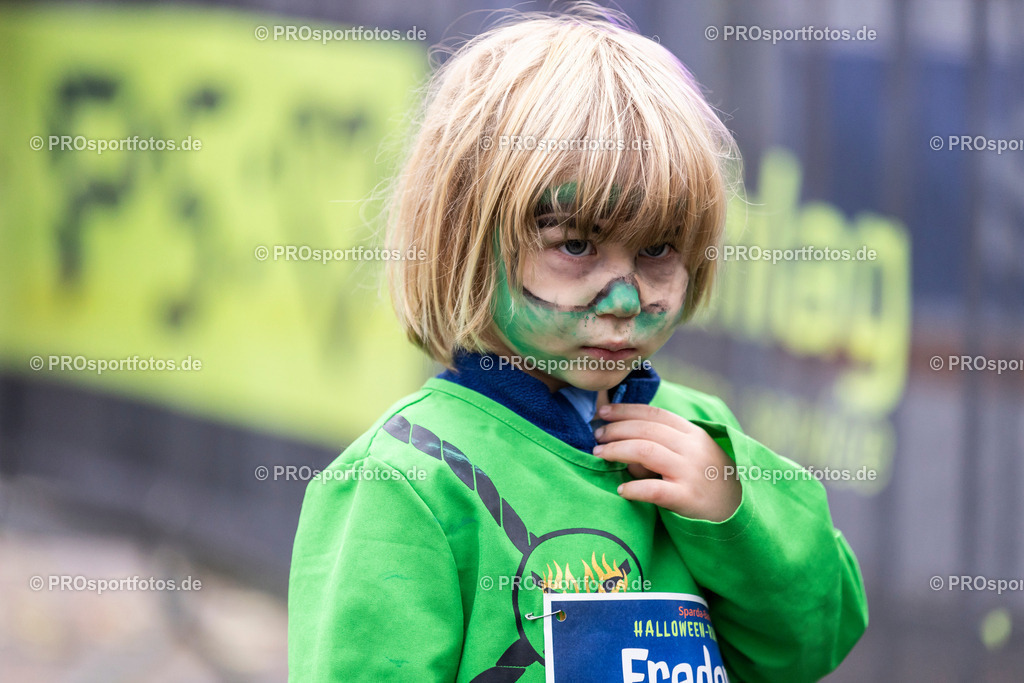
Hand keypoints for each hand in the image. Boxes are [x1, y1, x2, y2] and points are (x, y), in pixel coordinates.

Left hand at [592, 403, 740, 522]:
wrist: (738, 513)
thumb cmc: (707, 481)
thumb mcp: (690, 456)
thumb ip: (661, 446)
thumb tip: (621, 445)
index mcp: (693, 434)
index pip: (654, 414)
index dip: (625, 410)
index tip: (603, 412)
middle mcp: (693, 448)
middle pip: (646, 430)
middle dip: (615, 429)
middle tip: (596, 436)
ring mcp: (691, 472)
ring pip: (646, 452)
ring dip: (617, 450)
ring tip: (599, 454)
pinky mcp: (688, 498)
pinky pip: (654, 489)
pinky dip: (634, 488)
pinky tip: (621, 490)